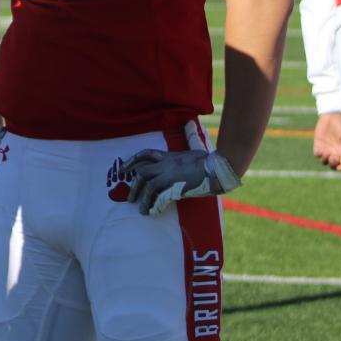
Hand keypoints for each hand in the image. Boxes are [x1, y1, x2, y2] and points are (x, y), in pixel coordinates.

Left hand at [121, 148, 238, 215]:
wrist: (218, 169)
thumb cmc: (209, 161)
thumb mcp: (194, 149)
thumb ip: (187, 145)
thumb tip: (189, 128)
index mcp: (169, 156)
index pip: (145, 154)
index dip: (132, 161)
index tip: (122, 169)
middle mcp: (166, 165)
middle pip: (142, 173)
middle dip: (134, 186)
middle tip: (129, 198)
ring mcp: (170, 176)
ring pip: (149, 187)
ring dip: (143, 200)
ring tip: (141, 210)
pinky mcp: (176, 188)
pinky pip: (160, 198)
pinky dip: (155, 206)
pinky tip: (152, 212)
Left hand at [313, 112, 340, 171]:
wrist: (333, 115)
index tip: (339, 166)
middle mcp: (336, 152)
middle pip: (333, 165)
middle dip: (332, 165)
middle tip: (332, 157)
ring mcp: (327, 149)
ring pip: (324, 161)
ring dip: (325, 160)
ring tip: (326, 152)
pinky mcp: (318, 144)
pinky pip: (317, 154)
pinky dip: (318, 154)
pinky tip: (320, 150)